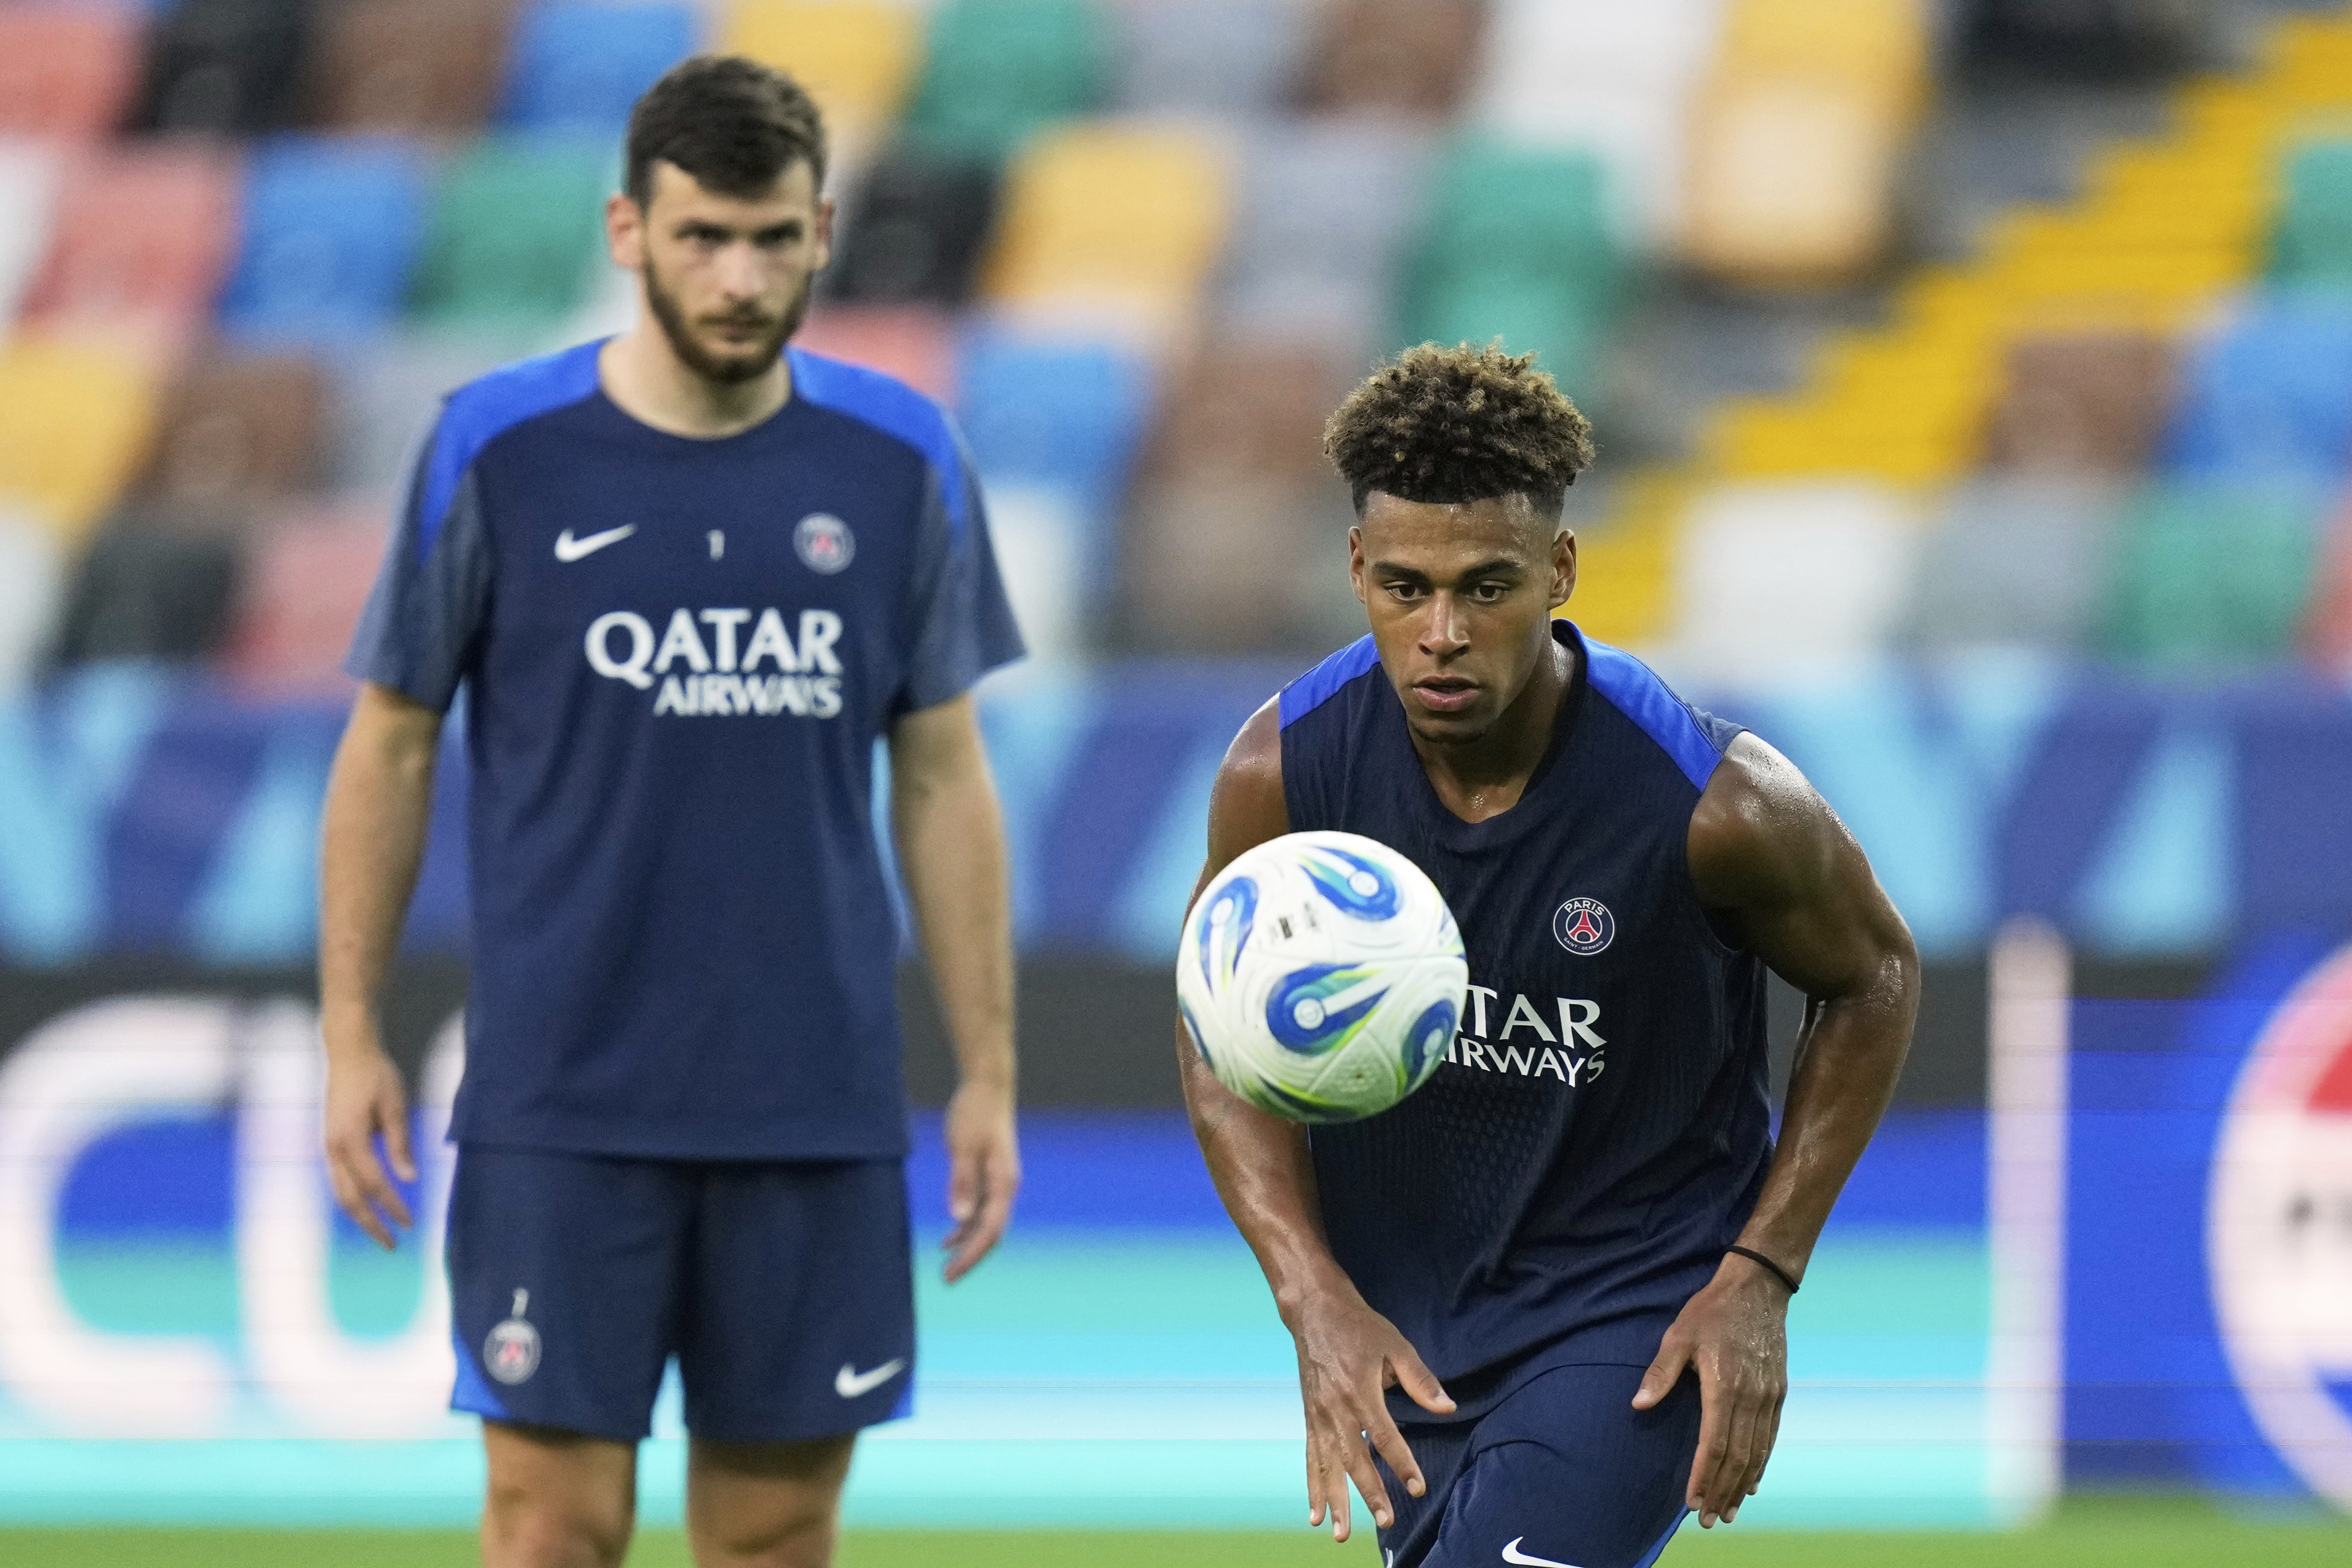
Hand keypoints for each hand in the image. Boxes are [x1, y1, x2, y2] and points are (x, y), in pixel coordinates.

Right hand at [321, 1029, 415, 1250]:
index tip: (411, 1223)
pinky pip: (339, 1180)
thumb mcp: (395, 1106)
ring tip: (381, 1233)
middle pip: (350, 1198)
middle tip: (392, 1246)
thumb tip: (409, 1180)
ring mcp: (328, 1147)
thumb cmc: (377, 1075)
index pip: (375, 1183)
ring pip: (340, 1192)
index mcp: (349, 1139)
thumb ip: (400, 1144)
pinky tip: (368, 1208)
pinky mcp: (330, 1144)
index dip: (393, 1206)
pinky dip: (352, 1199)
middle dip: (371, 1224)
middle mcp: (333, 1148)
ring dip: (360, 1216)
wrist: (348, 1053)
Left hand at [941, 1076, 1017, 1282]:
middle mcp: (1005, 1188)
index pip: (989, 1231)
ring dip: (967, 1245)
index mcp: (1003, 1183)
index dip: (970, 1256)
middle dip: (971, 1257)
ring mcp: (998, 1183)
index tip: (951, 1273)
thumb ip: (963, 1181)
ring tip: (946, 1265)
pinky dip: (965, 1227)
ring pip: (985, 1224)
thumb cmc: (975, 1113)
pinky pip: (979, 1211)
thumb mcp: (964, 1146)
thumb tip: (960, 1217)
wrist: (987, 1086)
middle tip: (947, 1279)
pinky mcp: (988, 1176)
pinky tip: (948, 1238)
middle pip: (991, 1233)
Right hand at [1288, 1283, 1454, 1542]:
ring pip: (1329, 1466)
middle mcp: (1336, 1408)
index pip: (1385, 1436)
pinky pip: (1311, 1458)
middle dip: (1370, 1493)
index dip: (1402, 1463)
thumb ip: (1420, 1379)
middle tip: (1386, 1520)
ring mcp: (1319, 1415)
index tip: (1418, 1487)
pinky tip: (1315, 1513)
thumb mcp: (1395, 1344)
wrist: (1314, 1310)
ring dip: (1336, 1501)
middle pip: (1354, 1458)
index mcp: (1360, 1390)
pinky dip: (1313, 1487)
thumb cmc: (1359, 1326)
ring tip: (1341, 1534)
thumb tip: (1447, 1407)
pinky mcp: (1309, 1417)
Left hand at [1633, 1253, 1790, 1526]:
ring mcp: (1768, 1397)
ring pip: (1757, 1453)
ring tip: (1730, 1511)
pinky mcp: (1778, 1393)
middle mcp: (1751, 1398)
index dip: (1703, 1476)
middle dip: (1722, 1491)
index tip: (1692, 1501)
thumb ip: (1661, 1373)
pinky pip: (1770, 1437)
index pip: (1713, 1445)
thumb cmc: (1712, 1311)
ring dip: (1742, 1485)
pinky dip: (1761, 1463)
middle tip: (1710, 1520)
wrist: (1758, 1289)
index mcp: (1724, 1387)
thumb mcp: (1679, 1335)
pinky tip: (1752, 1482)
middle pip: (1737, 1457)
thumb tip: (1639, 1404)